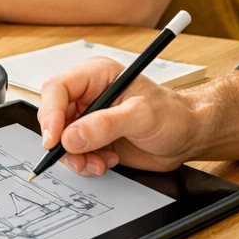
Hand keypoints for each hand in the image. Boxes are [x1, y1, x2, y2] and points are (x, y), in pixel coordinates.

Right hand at [38, 57, 203, 175]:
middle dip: (62, 141)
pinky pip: (74, 153)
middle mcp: (88, 94)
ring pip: (61, 138)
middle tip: (78, 157)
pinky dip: (85, 163)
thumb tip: (72, 137)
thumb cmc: (172, 115)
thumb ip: (105, 125)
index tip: (54, 139)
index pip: (58, 88)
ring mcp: (89, 117)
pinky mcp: (92, 138)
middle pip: (54, 115)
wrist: (187, 136)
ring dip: (76, 157)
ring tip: (99, 162)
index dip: (50, 113)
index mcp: (96, 75)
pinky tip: (107, 161)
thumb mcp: (142, 116)